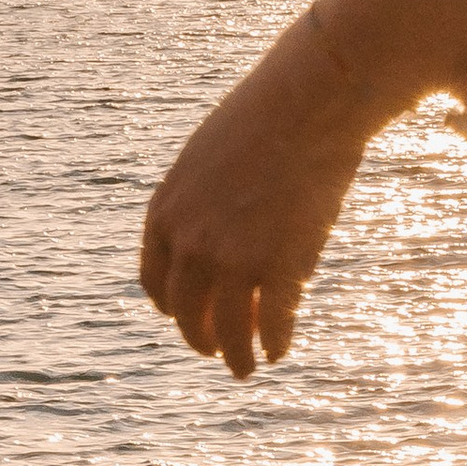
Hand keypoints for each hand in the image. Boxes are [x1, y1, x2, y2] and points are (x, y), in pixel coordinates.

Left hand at [139, 24, 373, 379]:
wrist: (310, 98)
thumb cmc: (268, 116)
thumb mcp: (211, 158)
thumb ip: (202, 201)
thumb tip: (216, 238)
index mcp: (166, 213)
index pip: (156, 283)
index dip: (174, 307)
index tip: (193, 317)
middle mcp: (190, 242)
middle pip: (185, 313)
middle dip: (201, 338)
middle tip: (218, 351)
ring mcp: (233, 257)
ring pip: (226, 330)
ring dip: (236, 356)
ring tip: (247, 367)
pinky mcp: (278, 265)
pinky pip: (273, 321)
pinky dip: (275, 342)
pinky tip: (280, 350)